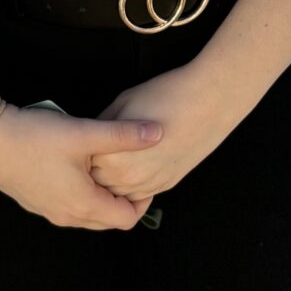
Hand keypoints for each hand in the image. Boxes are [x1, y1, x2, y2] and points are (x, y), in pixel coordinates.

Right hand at [0, 102, 163, 230]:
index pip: (127, 219)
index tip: (146, 174)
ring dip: (101, 196)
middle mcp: (66, 216)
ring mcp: (47, 211)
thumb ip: (123, 135)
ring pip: (87, 213)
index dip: (143, 200)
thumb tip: (158, 133)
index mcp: (83, 205)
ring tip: (107, 167)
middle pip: (108, 220)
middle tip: (131, 171)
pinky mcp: (34, 201)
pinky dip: (81, 193)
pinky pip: (68, 206)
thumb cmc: (35, 137)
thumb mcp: (84, 133)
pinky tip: (79, 166)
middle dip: (124, 199)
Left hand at [90, 62, 239, 201]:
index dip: (82, 153)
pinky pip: (141, 193)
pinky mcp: (167, 184)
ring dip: (114, 179)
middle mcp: (128, 178)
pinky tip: (136, 162)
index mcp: (111, 158)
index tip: (84, 142)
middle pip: (99, 183)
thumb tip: (93, 135)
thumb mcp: (122, 104)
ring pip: (120, 192)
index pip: (83, 165)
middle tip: (99, 149)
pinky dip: (134, 183)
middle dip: (95, 168)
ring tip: (118, 155)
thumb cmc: (164, 97)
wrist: (207, 102)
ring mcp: (150, 184)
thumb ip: (102, 125)